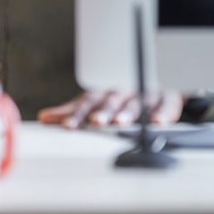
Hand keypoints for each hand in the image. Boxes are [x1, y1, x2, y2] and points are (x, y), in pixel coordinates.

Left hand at [37, 89, 182, 128]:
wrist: (157, 87)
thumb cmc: (123, 100)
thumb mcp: (97, 105)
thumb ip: (73, 112)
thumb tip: (44, 118)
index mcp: (105, 93)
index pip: (88, 102)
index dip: (77, 113)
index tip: (67, 126)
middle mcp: (124, 91)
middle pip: (111, 101)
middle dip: (103, 112)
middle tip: (95, 122)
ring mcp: (146, 93)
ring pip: (137, 103)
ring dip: (129, 113)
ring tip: (120, 123)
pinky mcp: (169, 97)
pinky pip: (167, 104)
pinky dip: (163, 112)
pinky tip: (156, 122)